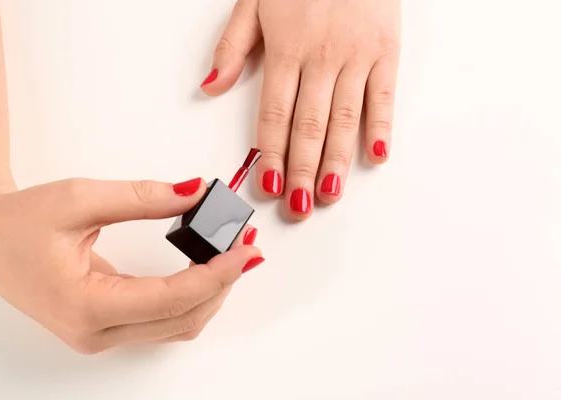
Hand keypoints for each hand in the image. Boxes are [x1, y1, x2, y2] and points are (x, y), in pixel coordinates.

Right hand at [0, 178, 262, 353]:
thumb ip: (144, 197)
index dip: (218, 274)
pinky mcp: (105, 326)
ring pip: (177, 325)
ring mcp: (100, 335)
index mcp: (87, 307)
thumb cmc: (18, 221)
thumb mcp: (80, 198)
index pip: (173, 299)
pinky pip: (162, 322)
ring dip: (210, 293)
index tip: (247, 250)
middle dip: (222, 284)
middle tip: (246, 247)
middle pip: (183, 319)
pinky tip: (206, 270)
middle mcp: (96, 332)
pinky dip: (191, 297)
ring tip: (231, 255)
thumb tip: (194, 193)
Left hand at [201, 0, 400, 219]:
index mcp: (286, 48)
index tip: (269, 185)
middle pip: (309, 125)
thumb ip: (232, 46)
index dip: (272, 154)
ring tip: (329, 194)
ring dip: (336, 161)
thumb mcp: (254, 0)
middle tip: (298, 207)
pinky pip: (383, 96)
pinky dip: (381, 127)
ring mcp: (357, 56)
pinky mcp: (386, 50)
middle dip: (302, 170)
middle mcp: (321, 57)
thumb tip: (211, 87)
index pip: (275, 114)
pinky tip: (374, 156)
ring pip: (345, 119)